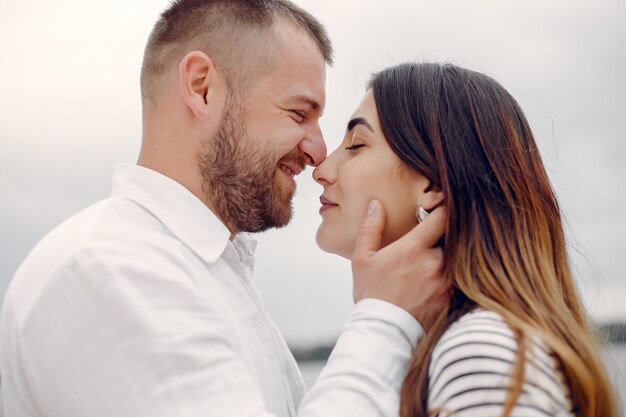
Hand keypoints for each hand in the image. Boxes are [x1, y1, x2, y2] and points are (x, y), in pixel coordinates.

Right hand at [351, 200, 449, 331]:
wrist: (384, 331)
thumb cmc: (371, 294)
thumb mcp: (362, 259)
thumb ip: (371, 228)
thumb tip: (376, 205)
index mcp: (414, 249)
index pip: (440, 217)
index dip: (440, 210)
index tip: (436, 211)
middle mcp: (435, 262)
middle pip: (451, 237)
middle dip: (444, 234)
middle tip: (435, 235)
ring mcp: (447, 281)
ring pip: (456, 257)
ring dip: (448, 254)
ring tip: (435, 258)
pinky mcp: (452, 297)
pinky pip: (458, 277)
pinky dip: (451, 273)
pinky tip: (436, 277)